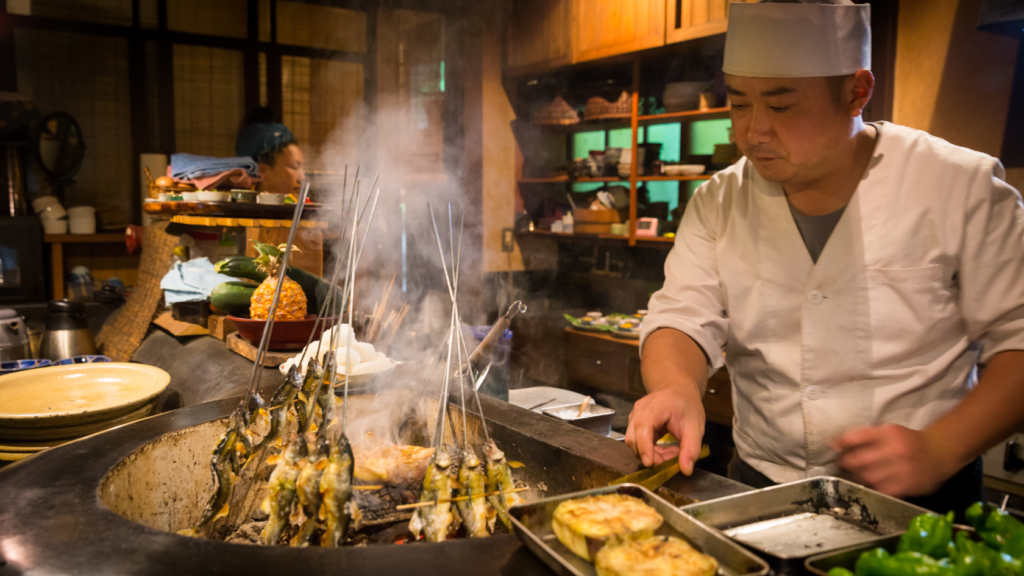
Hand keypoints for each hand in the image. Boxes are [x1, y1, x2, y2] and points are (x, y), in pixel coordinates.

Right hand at [625, 387, 704, 473]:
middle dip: (649, 455)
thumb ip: (691, 449)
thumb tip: (685, 470)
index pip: (643, 426)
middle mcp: (639, 410)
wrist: (678, 391)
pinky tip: (664, 450)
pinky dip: (649, 450)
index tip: (651, 463)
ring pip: (634, 442)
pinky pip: (637, 441)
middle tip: (669, 461)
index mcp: (655, 406)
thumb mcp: (695, 427)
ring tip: (670, 454)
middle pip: (633, 437)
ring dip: (650, 454)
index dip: (644, 447)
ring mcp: (634, 416)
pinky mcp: (634, 424)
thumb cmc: (687, 406)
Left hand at [830, 424, 953, 496]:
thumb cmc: (908, 442)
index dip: (841, 443)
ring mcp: (902, 468)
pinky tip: (868, 486)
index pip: (857, 437)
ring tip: (854, 476)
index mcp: (889, 433)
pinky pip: (881, 490)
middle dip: (845, 464)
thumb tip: (834, 443)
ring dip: (856, 478)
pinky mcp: (906, 485)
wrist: (939, 453)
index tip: (832, 448)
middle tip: (841, 465)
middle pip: (859, 460)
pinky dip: (871, 489)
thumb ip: (864, 436)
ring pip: (868, 477)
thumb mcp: (889, 432)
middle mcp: (895, 449)